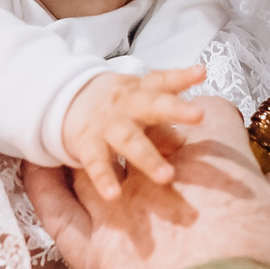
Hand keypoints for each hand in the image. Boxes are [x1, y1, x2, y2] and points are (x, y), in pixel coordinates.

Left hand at [26, 99, 269, 268]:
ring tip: (100, 146)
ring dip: (100, 153)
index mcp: (214, 163)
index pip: (213, 116)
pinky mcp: (92, 258)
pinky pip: (57, 213)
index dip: (222, 126)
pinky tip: (35, 170)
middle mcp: (159, 180)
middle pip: (150, 135)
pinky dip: (43, 188)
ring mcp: (119, 216)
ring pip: (98, 166)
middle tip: (175, 154)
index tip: (229, 142)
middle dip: (161, 137)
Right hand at [60, 66, 207, 198]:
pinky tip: (114, 195)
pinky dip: (104, 179)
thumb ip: (164, 123)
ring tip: (167, 177)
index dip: (183, 76)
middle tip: (199, 114)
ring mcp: (107, 125)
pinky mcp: (87, 145)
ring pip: (129, 139)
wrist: (68, 100)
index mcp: (141, 91)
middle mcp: (126, 105)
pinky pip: (97, 163)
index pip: (163, 80)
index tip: (201, 72)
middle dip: (175, 109)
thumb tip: (183, 143)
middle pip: (152, 105)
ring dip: (148, 158)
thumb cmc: (119, 107)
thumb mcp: (141, 106)